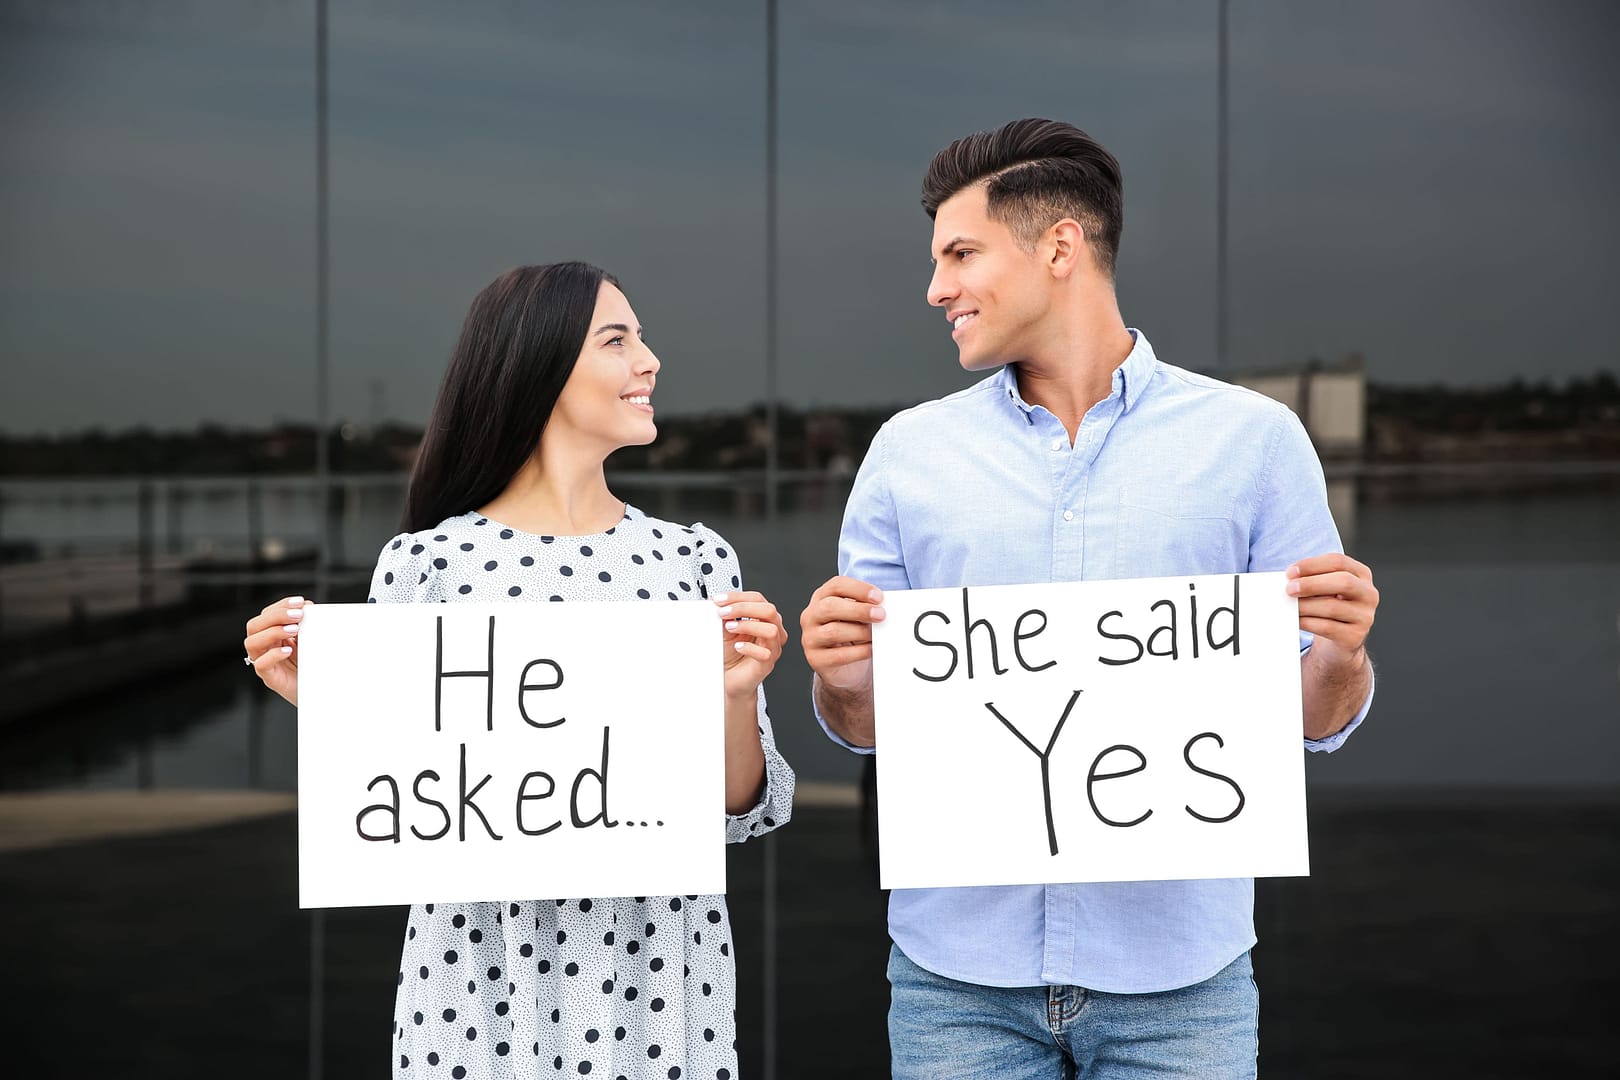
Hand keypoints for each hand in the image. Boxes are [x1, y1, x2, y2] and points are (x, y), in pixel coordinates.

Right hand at [244, 596, 306, 705]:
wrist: (319, 690)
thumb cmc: (312, 664)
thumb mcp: (310, 640)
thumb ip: (306, 625)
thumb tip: (308, 608)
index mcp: (272, 635)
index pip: (267, 614)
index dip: (281, 605)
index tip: (300, 602)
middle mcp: (265, 647)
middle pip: (255, 625)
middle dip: (276, 616)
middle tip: (298, 615)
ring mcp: (264, 662)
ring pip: (252, 642)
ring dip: (273, 632)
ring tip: (294, 630)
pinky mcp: (270, 677)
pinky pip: (261, 664)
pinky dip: (273, 655)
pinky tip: (288, 650)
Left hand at [715, 591, 785, 699]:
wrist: (730, 678)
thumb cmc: (731, 654)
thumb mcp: (726, 629)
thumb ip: (727, 616)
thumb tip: (720, 604)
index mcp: (764, 618)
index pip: (758, 599)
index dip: (738, 597)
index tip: (719, 599)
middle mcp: (772, 631)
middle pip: (769, 610)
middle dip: (743, 607)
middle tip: (723, 612)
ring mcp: (772, 647)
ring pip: (771, 630)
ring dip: (747, 626)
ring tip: (729, 628)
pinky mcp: (767, 664)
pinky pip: (765, 653)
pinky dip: (749, 648)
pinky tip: (737, 646)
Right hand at [798, 576, 885, 690]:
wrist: (844, 668)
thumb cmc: (852, 636)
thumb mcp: (856, 617)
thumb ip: (865, 608)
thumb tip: (882, 607)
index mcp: (821, 598)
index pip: (836, 585)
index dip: (858, 589)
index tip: (878, 597)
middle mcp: (811, 616)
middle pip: (830, 606)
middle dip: (859, 610)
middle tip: (880, 615)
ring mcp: (810, 638)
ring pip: (833, 631)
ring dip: (860, 632)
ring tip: (875, 635)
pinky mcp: (816, 659)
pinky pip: (839, 655)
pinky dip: (859, 651)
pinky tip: (871, 649)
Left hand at [1286, 554, 1377, 665]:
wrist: (1338, 640)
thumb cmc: (1328, 607)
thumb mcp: (1324, 589)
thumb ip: (1311, 580)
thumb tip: (1288, 580)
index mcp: (1361, 574)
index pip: (1338, 561)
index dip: (1312, 565)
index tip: (1291, 572)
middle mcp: (1368, 593)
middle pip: (1343, 582)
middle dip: (1312, 584)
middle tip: (1289, 589)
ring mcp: (1365, 616)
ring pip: (1333, 607)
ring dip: (1306, 606)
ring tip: (1290, 606)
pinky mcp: (1355, 636)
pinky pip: (1328, 627)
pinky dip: (1307, 622)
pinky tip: (1296, 620)